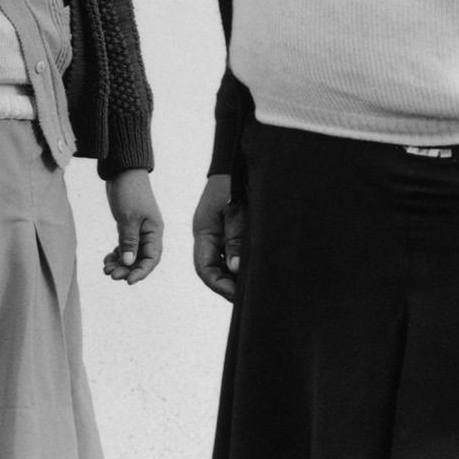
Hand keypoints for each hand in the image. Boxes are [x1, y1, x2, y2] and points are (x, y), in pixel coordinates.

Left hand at [102, 168, 162, 283]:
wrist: (122, 171)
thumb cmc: (129, 191)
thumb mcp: (128, 217)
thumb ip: (129, 241)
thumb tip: (128, 263)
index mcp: (155, 231)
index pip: (152, 259)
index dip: (141, 272)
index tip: (127, 281)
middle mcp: (149, 233)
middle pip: (141, 259)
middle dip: (126, 269)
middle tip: (110, 275)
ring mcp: (139, 230)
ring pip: (131, 254)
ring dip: (120, 263)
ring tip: (106, 268)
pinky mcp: (129, 226)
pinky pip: (125, 246)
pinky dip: (117, 254)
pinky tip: (107, 259)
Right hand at [190, 174, 243, 302]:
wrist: (237, 161)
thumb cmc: (236, 183)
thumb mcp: (237, 212)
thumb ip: (236, 240)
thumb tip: (235, 270)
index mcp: (204, 231)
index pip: (205, 269)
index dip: (220, 286)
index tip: (239, 296)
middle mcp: (208, 234)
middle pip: (213, 269)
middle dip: (229, 285)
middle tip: (250, 296)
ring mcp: (218, 231)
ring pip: (224, 262)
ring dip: (236, 275)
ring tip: (255, 285)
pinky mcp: (229, 228)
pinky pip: (232, 252)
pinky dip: (241, 263)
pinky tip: (255, 268)